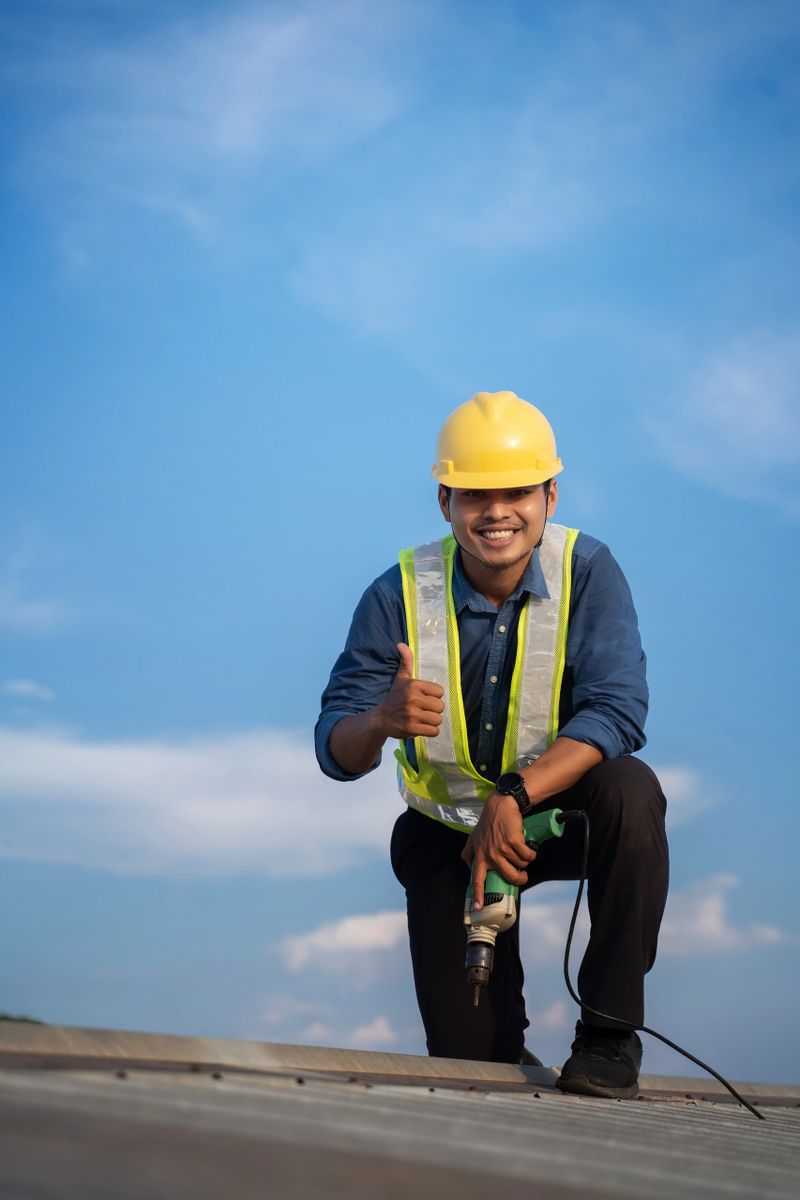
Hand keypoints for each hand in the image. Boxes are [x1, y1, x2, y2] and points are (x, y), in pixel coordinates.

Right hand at [374, 643, 444, 738]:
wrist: (379, 719)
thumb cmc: (394, 698)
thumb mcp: (401, 679)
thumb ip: (406, 661)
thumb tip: (401, 644)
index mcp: (413, 685)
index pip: (440, 691)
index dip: (434, 696)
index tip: (424, 698)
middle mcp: (413, 699)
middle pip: (440, 707)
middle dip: (433, 710)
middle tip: (423, 710)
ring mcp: (412, 714)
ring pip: (438, 720)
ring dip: (432, 722)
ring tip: (422, 719)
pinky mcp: (411, 728)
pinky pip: (433, 731)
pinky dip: (429, 731)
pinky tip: (421, 727)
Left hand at [461, 792, 536, 908]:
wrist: (501, 805)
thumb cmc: (489, 821)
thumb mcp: (474, 836)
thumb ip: (470, 851)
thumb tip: (469, 865)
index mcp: (480, 855)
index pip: (477, 878)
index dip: (478, 894)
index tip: (478, 908)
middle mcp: (490, 854)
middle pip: (509, 876)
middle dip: (519, 879)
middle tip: (523, 877)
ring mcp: (502, 848)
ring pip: (520, 865)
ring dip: (525, 862)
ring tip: (523, 854)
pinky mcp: (514, 842)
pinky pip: (527, 855)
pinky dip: (531, 853)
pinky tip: (530, 849)